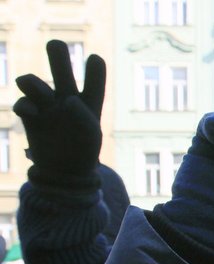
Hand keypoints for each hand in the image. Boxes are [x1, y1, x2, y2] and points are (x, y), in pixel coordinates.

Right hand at [13, 40, 104, 188]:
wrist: (65, 174)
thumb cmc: (84, 153)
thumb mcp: (90, 135)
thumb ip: (83, 115)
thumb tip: (68, 99)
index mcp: (89, 103)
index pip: (93, 82)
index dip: (94, 71)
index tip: (95, 59)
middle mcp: (67, 99)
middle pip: (61, 70)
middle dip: (57, 55)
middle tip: (55, 44)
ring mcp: (47, 106)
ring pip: (33, 83)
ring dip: (32, 83)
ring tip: (39, 94)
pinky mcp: (31, 117)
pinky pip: (23, 103)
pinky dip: (24, 106)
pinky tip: (29, 114)